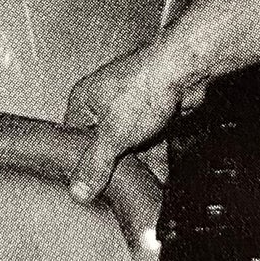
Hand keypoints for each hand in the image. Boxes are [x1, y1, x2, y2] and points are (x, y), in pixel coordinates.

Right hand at [64, 41, 202, 200]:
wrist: (184, 71)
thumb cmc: (145, 85)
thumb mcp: (112, 135)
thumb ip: (94, 165)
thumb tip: (78, 190)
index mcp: (84, 101)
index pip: (75, 141)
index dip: (83, 165)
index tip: (91, 185)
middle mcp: (105, 101)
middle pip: (105, 145)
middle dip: (116, 167)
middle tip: (120, 188)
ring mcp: (131, 106)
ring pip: (130, 145)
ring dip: (138, 165)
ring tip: (141, 186)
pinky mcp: (154, 112)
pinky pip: (151, 141)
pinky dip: (156, 157)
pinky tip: (159, 176)